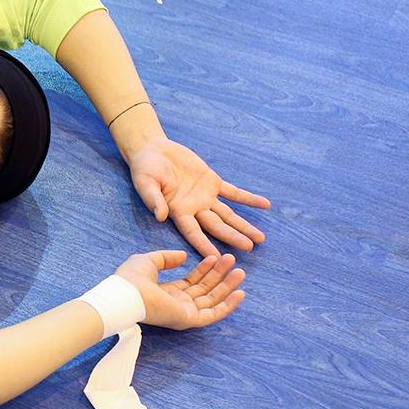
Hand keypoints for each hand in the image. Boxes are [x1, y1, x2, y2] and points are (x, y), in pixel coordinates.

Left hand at [114, 250, 245, 329]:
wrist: (126, 294)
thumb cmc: (132, 278)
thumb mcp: (149, 261)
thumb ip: (167, 258)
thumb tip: (184, 256)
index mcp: (166, 292)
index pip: (191, 282)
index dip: (204, 269)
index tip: (215, 256)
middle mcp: (177, 304)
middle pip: (204, 290)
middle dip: (219, 274)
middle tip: (231, 259)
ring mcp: (184, 312)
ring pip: (212, 300)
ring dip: (227, 286)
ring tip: (240, 271)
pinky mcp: (189, 319)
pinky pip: (214, 314)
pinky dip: (229, 305)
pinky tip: (240, 293)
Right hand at [126, 136, 270, 256]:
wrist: (152, 150)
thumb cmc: (144, 169)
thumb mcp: (145, 183)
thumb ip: (153, 199)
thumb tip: (160, 217)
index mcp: (177, 211)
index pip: (193, 232)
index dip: (204, 245)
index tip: (217, 258)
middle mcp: (193, 208)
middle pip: (216, 226)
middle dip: (232, 237)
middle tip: (249, 247)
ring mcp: (205, 196)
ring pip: (228, 214)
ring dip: (244, 225)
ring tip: (260, 238)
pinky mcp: (212, 182)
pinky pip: (234, 192)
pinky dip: (248, 199)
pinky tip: (265, 205)